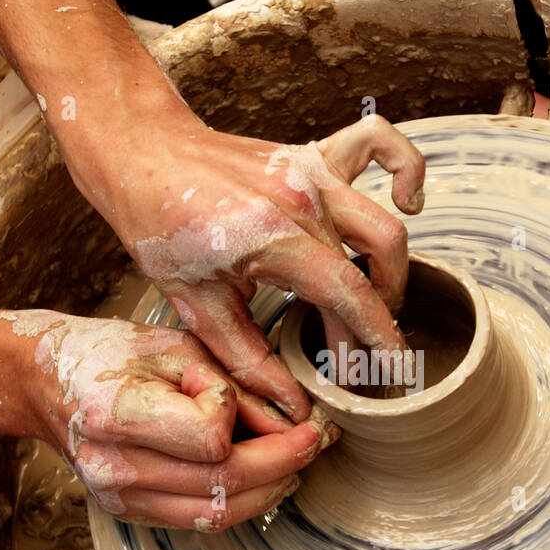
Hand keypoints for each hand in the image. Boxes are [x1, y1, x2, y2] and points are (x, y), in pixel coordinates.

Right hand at [7, 311, 337, 529]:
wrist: (47, 383)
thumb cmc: (111, 354)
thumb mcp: (177, 348)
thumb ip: (235, 386)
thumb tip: (293, 423)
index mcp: (118, 413)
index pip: (210, 440)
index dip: (242, 420)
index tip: (252, 399)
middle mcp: (115, 466)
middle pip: (223, 485)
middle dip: (283, 463)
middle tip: (316, 439)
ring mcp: (119, 498)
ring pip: (217, 513)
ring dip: (270, 489)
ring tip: (296, 459)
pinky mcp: (128, 513)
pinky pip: (199, 521)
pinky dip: (240, 501)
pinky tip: (262, 477)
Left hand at [69, 111, 426, 420]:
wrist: (142, 155)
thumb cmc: (161, 225)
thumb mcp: (197, 307)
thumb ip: (250, 361)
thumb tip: (292, 405)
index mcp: (276, 237)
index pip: (352, 295)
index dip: (378, 339)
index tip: (389, 371)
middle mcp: (305, 199)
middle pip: (377, 264)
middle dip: (378, 316)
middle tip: (356, 351)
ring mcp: (313, 172)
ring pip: (385, 221)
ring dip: (391, 270)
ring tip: (373, 303)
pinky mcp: (312, 156)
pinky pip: (378, 143)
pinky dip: (404, 167)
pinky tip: (407, 201)